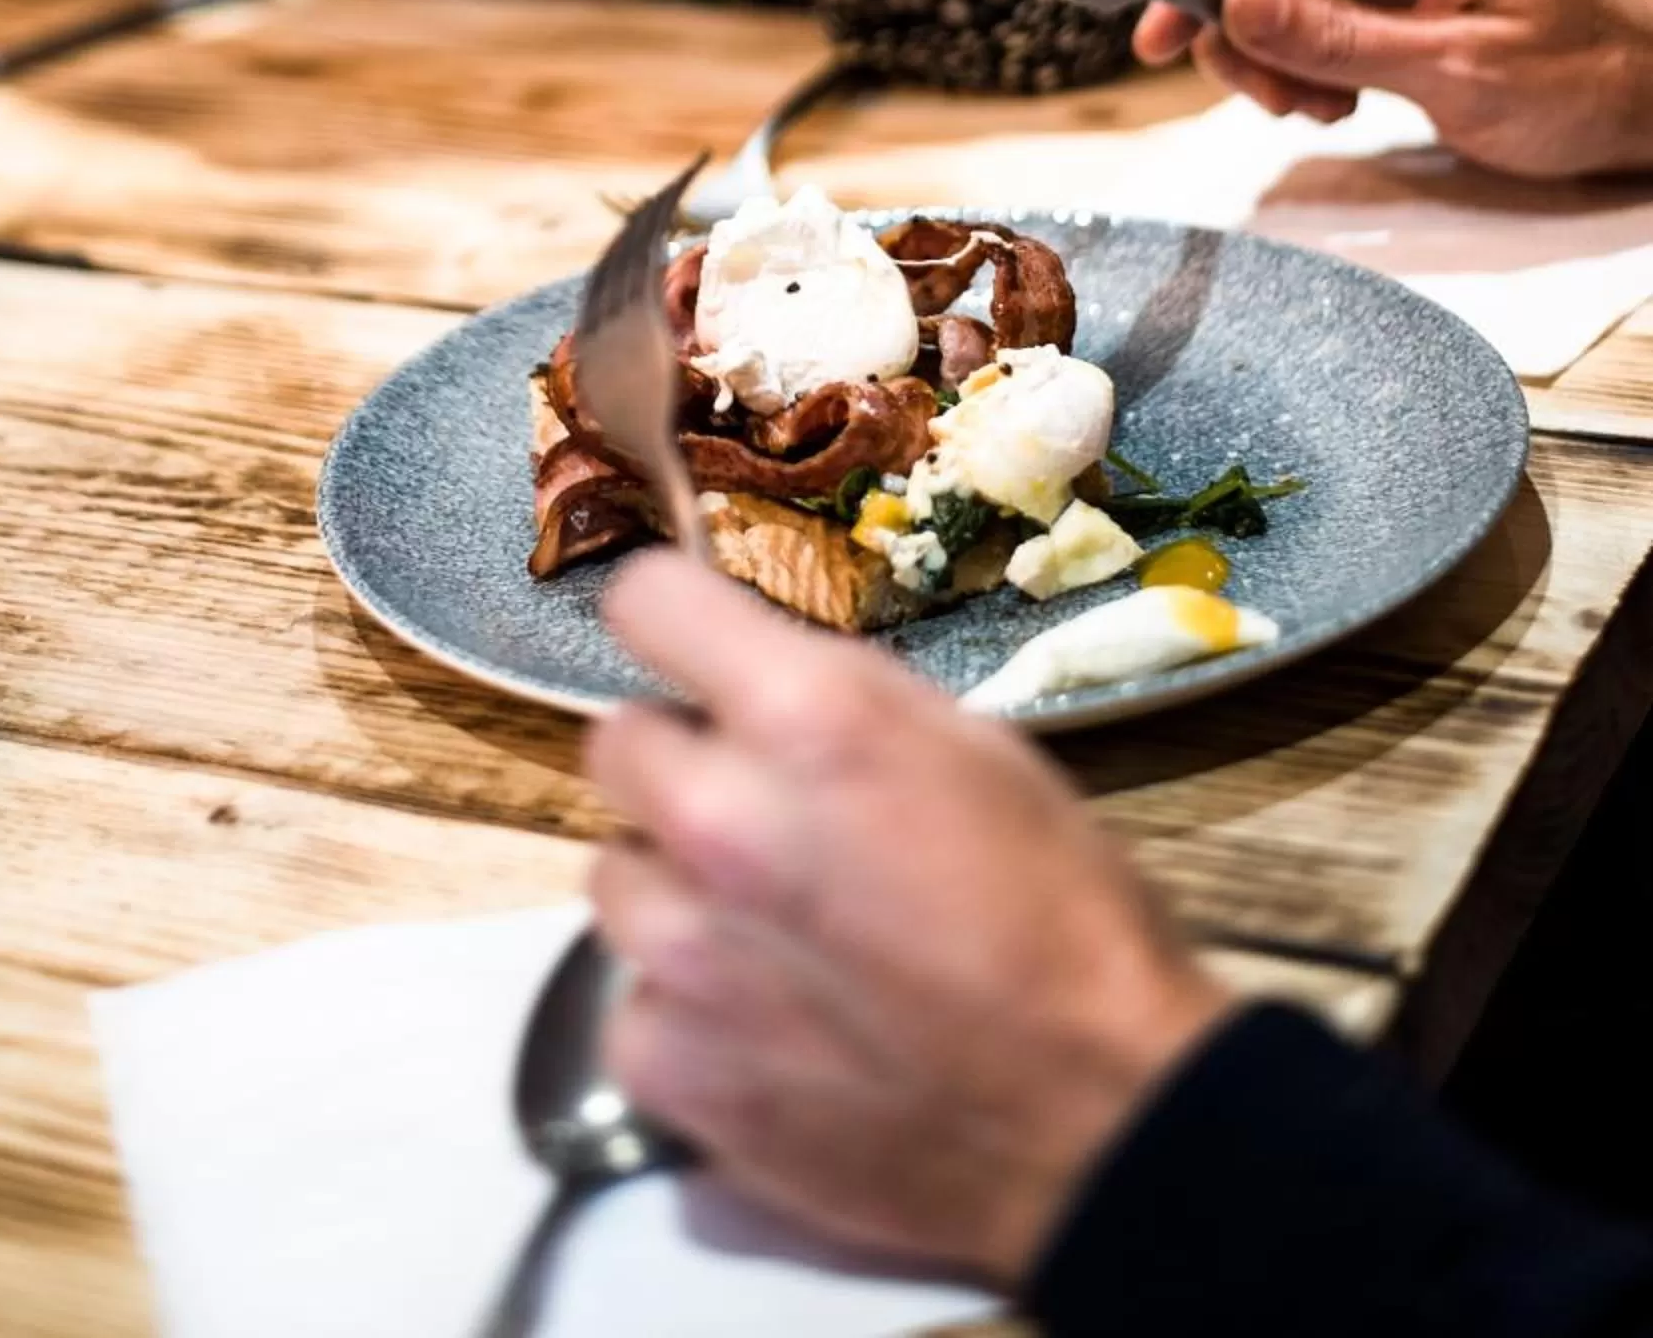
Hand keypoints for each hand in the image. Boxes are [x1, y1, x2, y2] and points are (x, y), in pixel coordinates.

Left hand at [589, 553, 1227, 1292]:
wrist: (1103, 1116)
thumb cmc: (1063, 913)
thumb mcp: (974, 748)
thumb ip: (839, 704)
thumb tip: (754, 687)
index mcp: (806, 719)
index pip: (644, 601)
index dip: (674, 622)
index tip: (697, 653)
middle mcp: (719, 820)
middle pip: (614, 742)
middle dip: (678, 760)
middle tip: (754, 808)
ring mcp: (683, 953)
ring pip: (613, 873)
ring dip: (676, 887)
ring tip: (766, 930)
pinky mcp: (670, 1066)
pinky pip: (628, 1003)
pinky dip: (683, 1010)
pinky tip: (763, 1026)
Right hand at [1134, 0, 1652, 179]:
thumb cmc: (1592, 80)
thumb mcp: (1459, 71)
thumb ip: (1339, 38)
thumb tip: (1228, 4)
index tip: (1149, 35)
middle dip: (1239, 29)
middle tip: (1266, 104)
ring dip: (1274, 54)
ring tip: (1318, 110)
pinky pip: (1325, 13)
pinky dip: (1309, 61)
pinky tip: (1338, 101)